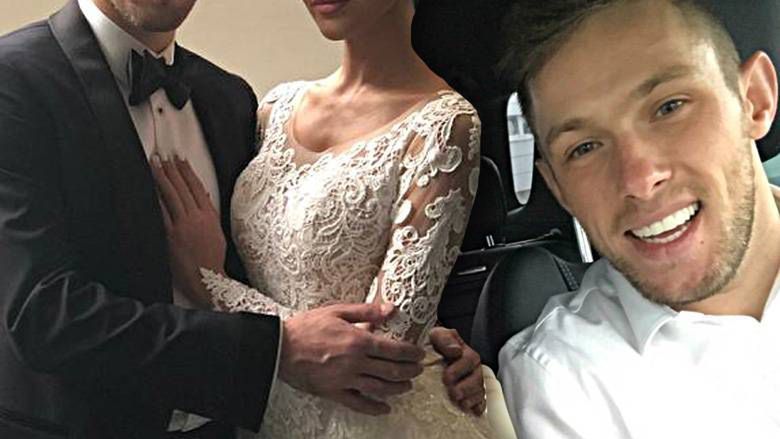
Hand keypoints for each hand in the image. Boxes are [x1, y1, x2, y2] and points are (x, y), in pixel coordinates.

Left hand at [150, 155, 224, 307]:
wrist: (208, 279)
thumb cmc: (212, 259)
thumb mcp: (218, 233)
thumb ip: (210, 214)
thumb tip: (204, 196)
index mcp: (210, 216)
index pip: (197, 187)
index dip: (187, 172)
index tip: (180, 160)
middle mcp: (197, 217)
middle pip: (183, 188)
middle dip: (172, 169)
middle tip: (163, 155)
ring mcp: (183, 225)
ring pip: (172, 195)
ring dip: (163, 178)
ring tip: (155, 164)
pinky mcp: (171, 235)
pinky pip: (163, 212)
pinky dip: (156, 198)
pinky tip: (150, 188)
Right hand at [279, 302, 425, 415]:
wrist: (279, 347)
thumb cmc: (307, 326)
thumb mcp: (337, 311)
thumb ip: (366, 311)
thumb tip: (391, 309)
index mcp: (358, 341)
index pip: (394, 350)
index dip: (410, 353)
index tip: (419, 353)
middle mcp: (355, 363)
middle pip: (391, 371)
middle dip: (410, 371)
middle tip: (418, 369)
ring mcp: (345, 380)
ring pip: (380, 388)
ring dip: (398, 388)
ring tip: (407, 385)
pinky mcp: (333, 392)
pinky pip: (359, 404)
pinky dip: (374, 408)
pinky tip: (385, 408)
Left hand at [429, 327, 485, 415]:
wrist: (429, 354)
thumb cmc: (433, 344)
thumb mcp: (436, 336)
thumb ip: (444, 338)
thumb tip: (456, 350)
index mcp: (464, 351)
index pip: (468, 359)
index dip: (459, 369)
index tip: (446, 378)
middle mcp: (472, 366)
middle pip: (476, 377)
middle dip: (466, 387)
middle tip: (454, 393)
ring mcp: (473, 380)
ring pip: (479, 389)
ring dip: (472, 398)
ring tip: (462, 403)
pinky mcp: (472, 393)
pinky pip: (481, 400)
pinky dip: (478, 406)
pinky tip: (473, 411)